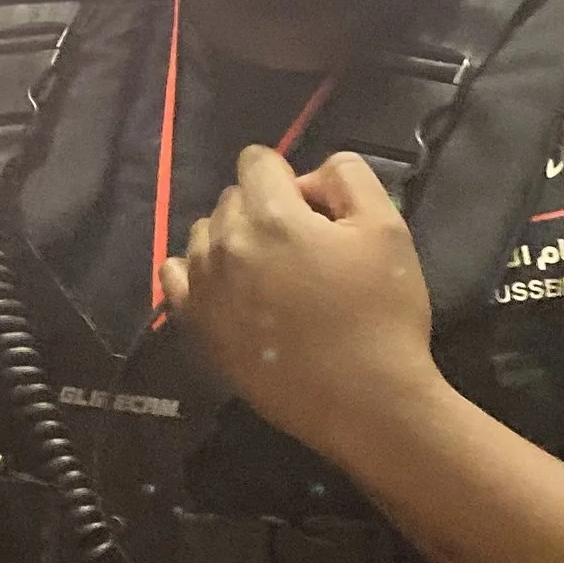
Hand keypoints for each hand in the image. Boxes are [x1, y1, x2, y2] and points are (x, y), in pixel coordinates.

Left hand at [162, 146, 440, 458]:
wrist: (366, 402)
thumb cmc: (382, 314)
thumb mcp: (387, 227)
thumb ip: (346, 178)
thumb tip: (308, 180)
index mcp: (270, 215)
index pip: (257, 161)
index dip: (289, 178)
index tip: (316, 213)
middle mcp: (224, 244)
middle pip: (233, 198)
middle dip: (265, 209)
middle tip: (306, 251)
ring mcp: (204, 288)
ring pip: (205, 234)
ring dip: (234, 240)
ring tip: (273, 277)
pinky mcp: (197, 327)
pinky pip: (177, 277)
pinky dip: (200, 273)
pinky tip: (232, 289)